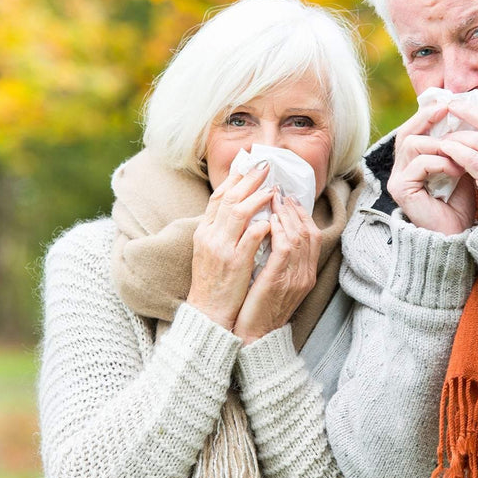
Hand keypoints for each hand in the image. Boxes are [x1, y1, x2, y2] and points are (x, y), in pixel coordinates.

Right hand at [187, 164, 274, 329]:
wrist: (207, 313)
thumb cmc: (212, 282)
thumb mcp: (208, 251)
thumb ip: (221, 229)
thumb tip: (237, 207)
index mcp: (204, 231)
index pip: (218, 196)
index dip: (234, 178)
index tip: (249, 164)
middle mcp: (210, 235)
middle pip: (229, 198)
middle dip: (248, 179)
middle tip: (265, 166)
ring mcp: (221, 248)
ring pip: (238, 213)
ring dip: (257, 197)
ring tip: (273, 188)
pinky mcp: (235, 263)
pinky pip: (250, 238)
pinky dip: (262, 225)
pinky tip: (273, 218)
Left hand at [234, 190, 321, 344]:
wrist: (254, 337)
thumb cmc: (259, 308)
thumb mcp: (275, 281)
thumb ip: (280, 260)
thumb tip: (273, 233)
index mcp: (307, 274)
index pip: (313, 236)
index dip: (302, 215)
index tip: (289, 199)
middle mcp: (305, 274)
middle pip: (309, 232)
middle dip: (295, 209)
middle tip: (281, 192)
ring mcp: (295, 278)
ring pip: (299, 236)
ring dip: (286, 215)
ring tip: (274, 199)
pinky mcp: (279, 280)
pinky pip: (285, 248)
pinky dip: (279, 230)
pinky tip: (270, 219)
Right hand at [386, 103, 477, 234]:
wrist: (459, 236)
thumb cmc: (462, 204)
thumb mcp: (462, 167)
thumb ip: (458, 145)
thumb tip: (468, 114)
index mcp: (412, 162)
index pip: (413, 130)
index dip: (428, 114)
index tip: (450, 102)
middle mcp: (400, 170)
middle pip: (406, 132)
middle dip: (427, 118)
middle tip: (449, 109)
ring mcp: (398, 180)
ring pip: (412, 144)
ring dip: (440, 144)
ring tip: (461, 153)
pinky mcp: (401, 190)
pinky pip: (419, 164)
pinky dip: (440, 162)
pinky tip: (457, 169)